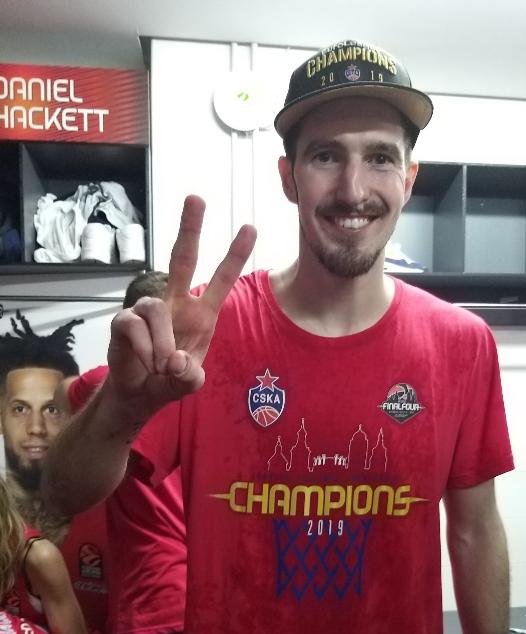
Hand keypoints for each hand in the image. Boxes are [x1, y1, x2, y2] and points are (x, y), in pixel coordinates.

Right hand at [107, 195, 256, 417]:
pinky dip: (143, 350)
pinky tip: (145, 361)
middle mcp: (176, 304)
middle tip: (196, 198)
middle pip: (182, 258)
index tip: (250, 227)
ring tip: (161, 366)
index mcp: (201, 314)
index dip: (235, 256)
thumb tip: (174, 361)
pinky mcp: (125, 320)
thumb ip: (189, 376)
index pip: (221, 280)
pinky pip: (135, 327)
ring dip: (160, 345)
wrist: (140, 394)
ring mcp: (149, 309)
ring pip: (156, 311)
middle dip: (190, 228)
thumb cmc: (170, 379)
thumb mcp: (190, 382)